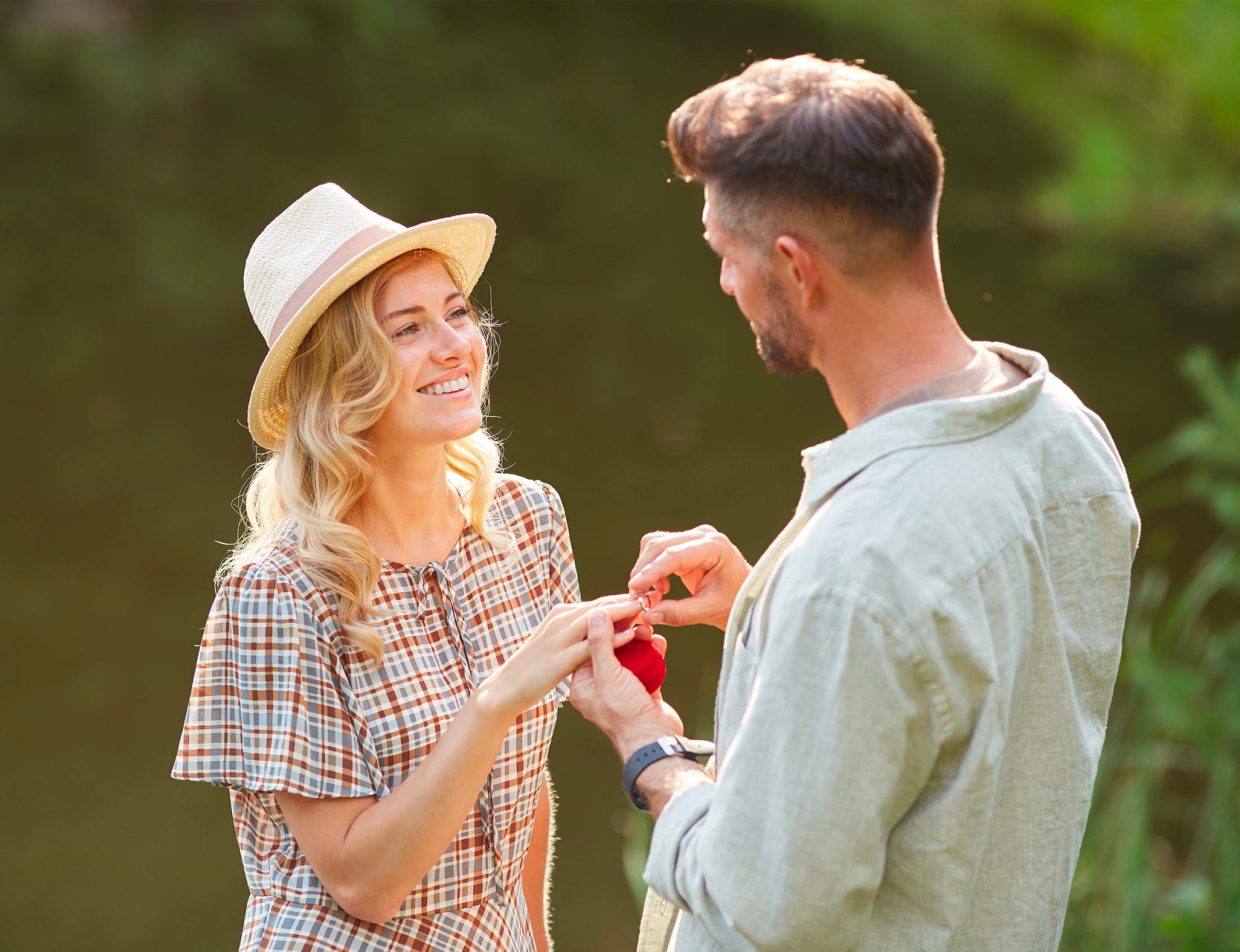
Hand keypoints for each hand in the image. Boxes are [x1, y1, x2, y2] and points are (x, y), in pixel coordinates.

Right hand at [480, 595, 640, 720]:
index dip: (620, 601)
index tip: (643, 599)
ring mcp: (560, 637)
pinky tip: (632, 634)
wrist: (506, 689)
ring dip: (623, 612)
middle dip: (626, 601)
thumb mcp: (555, 645)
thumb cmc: (532, 670)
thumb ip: (575, 634)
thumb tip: (596, 625)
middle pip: (600, 606)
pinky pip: (593, 644)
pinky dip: (614, 637)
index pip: (597, 604)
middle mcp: (560, 620)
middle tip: (652, 598)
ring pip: (598, 619)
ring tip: (647, 608)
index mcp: (560, 616)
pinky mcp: (561, 658)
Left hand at [570, 610, 684, 758]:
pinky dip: (652, 652)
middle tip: (635, 618)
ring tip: (648, 631)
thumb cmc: (626, 716)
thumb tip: (594, 614)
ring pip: (630, 653)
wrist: (655, 741)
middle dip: (624, 631)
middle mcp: (601, 683)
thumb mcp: (608, 676)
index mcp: (583, 683)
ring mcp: (623, 685)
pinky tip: (658, 643)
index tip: (614, 611)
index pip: (588, 646)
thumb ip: (600, 644)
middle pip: (611, 647)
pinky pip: (646, 662)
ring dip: (640, 640)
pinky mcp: (643, 687)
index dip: (601, 626)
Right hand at [628, 525, 751, 630]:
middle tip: (638, 598)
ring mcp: (693, 538)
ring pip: (655, 545)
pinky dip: (652, 570)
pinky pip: (659, 551)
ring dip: (646, 570)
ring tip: (653, 596)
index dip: (651, 571)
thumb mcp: (708, 611)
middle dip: (644, 571)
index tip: (634, 587)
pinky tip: (661, 590)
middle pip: (659, 544)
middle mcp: (702, 536)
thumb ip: (678, 613)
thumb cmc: (736, 603)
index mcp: (714, 547)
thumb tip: (646, 614)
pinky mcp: (686, 545)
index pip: (674, 555)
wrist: (749, 598)